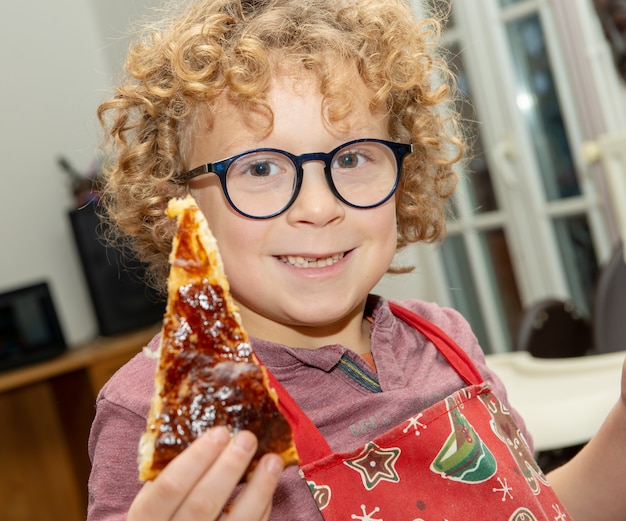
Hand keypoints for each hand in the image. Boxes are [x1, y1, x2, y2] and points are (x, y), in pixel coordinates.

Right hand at [127, 427, 283, 519]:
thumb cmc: (161, 519)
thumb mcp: (152, 502)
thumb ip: (167, 475)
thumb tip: (202, 428)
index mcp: (145, 519)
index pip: (167, 488)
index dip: (195, 459)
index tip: (219, 432)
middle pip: (202, 504)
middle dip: (228, 467)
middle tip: (247, 438)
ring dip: (258, 488)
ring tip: (272, 460)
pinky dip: (261, 507)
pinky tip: (268, 484)